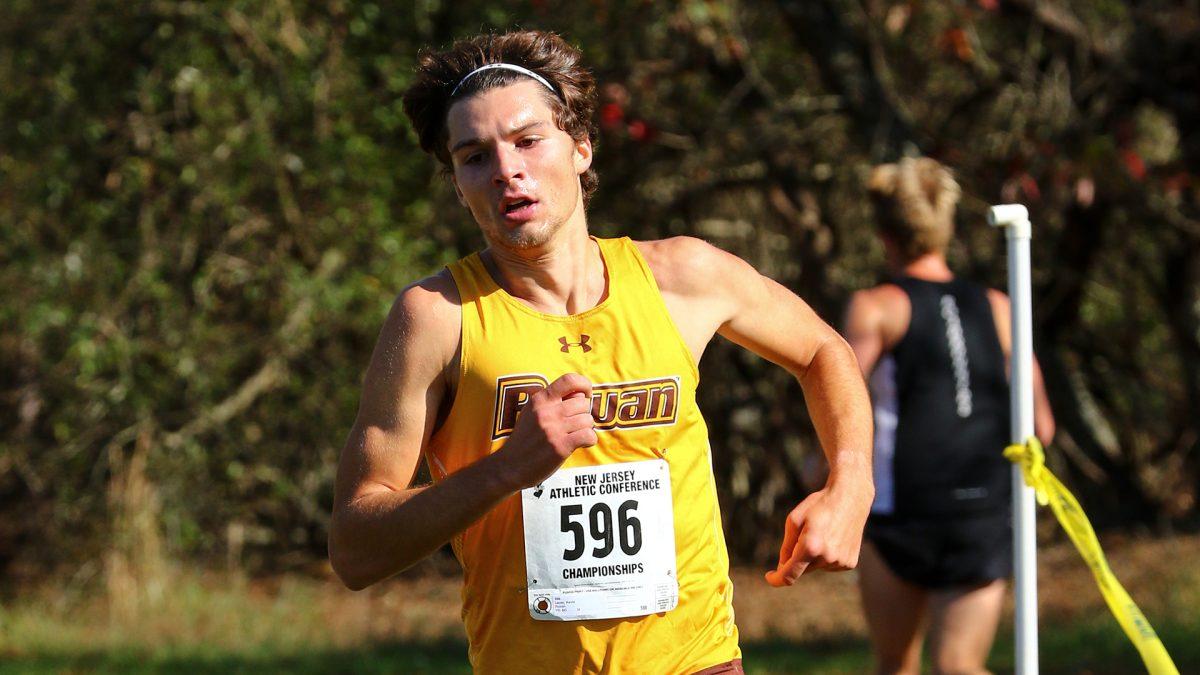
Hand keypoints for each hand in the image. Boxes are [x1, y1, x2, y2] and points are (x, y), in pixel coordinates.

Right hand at [497, 373, 596, 488]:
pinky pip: (588, 435)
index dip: (584, 385)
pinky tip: (580, 444)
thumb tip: (580, 393)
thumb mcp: (531, 412)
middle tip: (575, 424)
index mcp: (539, 400)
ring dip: (586, 428)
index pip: (569, 380)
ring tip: (575, 435)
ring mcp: (553, 429)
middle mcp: (546, 411)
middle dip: (583, 413)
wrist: (509, 466)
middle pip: (583, 402)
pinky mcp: (560, 446)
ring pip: (587, 419)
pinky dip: (589, 440)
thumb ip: (551, 401)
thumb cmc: (525, 439)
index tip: (585, 396)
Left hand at [764, 478, 872, 586]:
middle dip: (798, 557)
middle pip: (802, 569)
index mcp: (810, 547)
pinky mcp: (849, 563)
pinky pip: (830, 565)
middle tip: (806, 534)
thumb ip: (787, 546)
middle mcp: (826, 558)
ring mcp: (840, 562)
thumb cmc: (819, 505)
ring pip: (816, 567)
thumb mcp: (794, 519)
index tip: (769, 576)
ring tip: (824, 532)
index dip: (776, 579)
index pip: (789, 575)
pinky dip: (827, 556)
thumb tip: (782, 567)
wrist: (851, 497)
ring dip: (814, 555)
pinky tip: (834, 538)